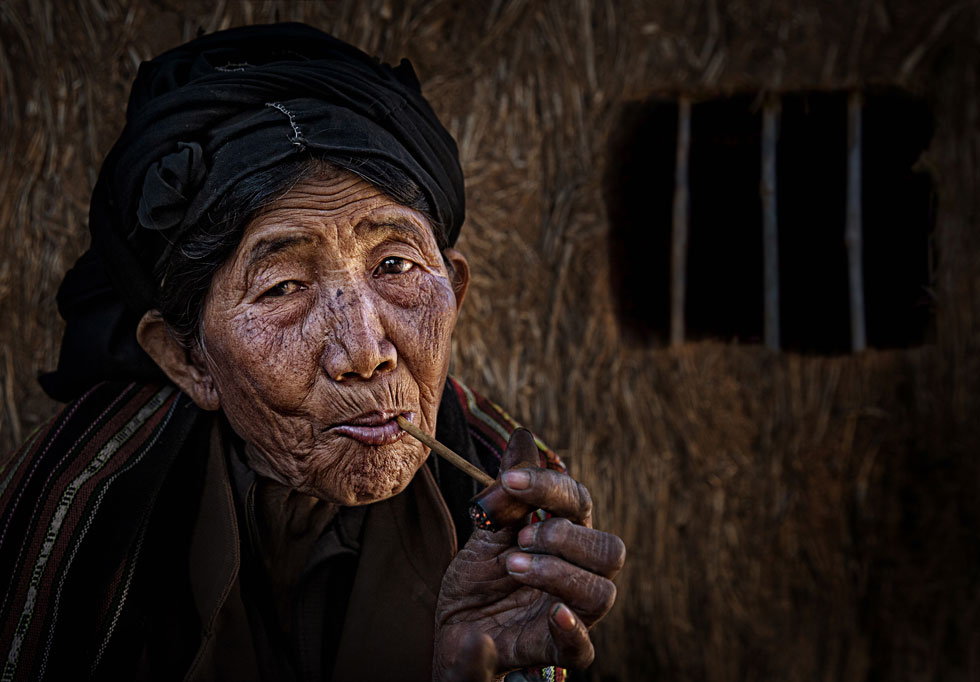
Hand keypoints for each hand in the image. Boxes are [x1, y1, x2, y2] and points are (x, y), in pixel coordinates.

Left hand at [433, 429, 625, 681]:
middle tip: (520, 536)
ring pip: (602, 592)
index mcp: (566, 537)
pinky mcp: (552, 650)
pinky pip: (583, 648)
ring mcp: (571, 613)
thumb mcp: (486, 529)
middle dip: (565, 536)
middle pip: (609, 550)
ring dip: (559, 573)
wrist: (450, 631)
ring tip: (513, 565)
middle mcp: (578, 573)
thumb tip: (523, 436)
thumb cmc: (477, 579)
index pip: (579, 503)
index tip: (508, 479)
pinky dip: (573, 630)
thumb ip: (508, 493)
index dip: (548, 486)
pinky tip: (553, 613)